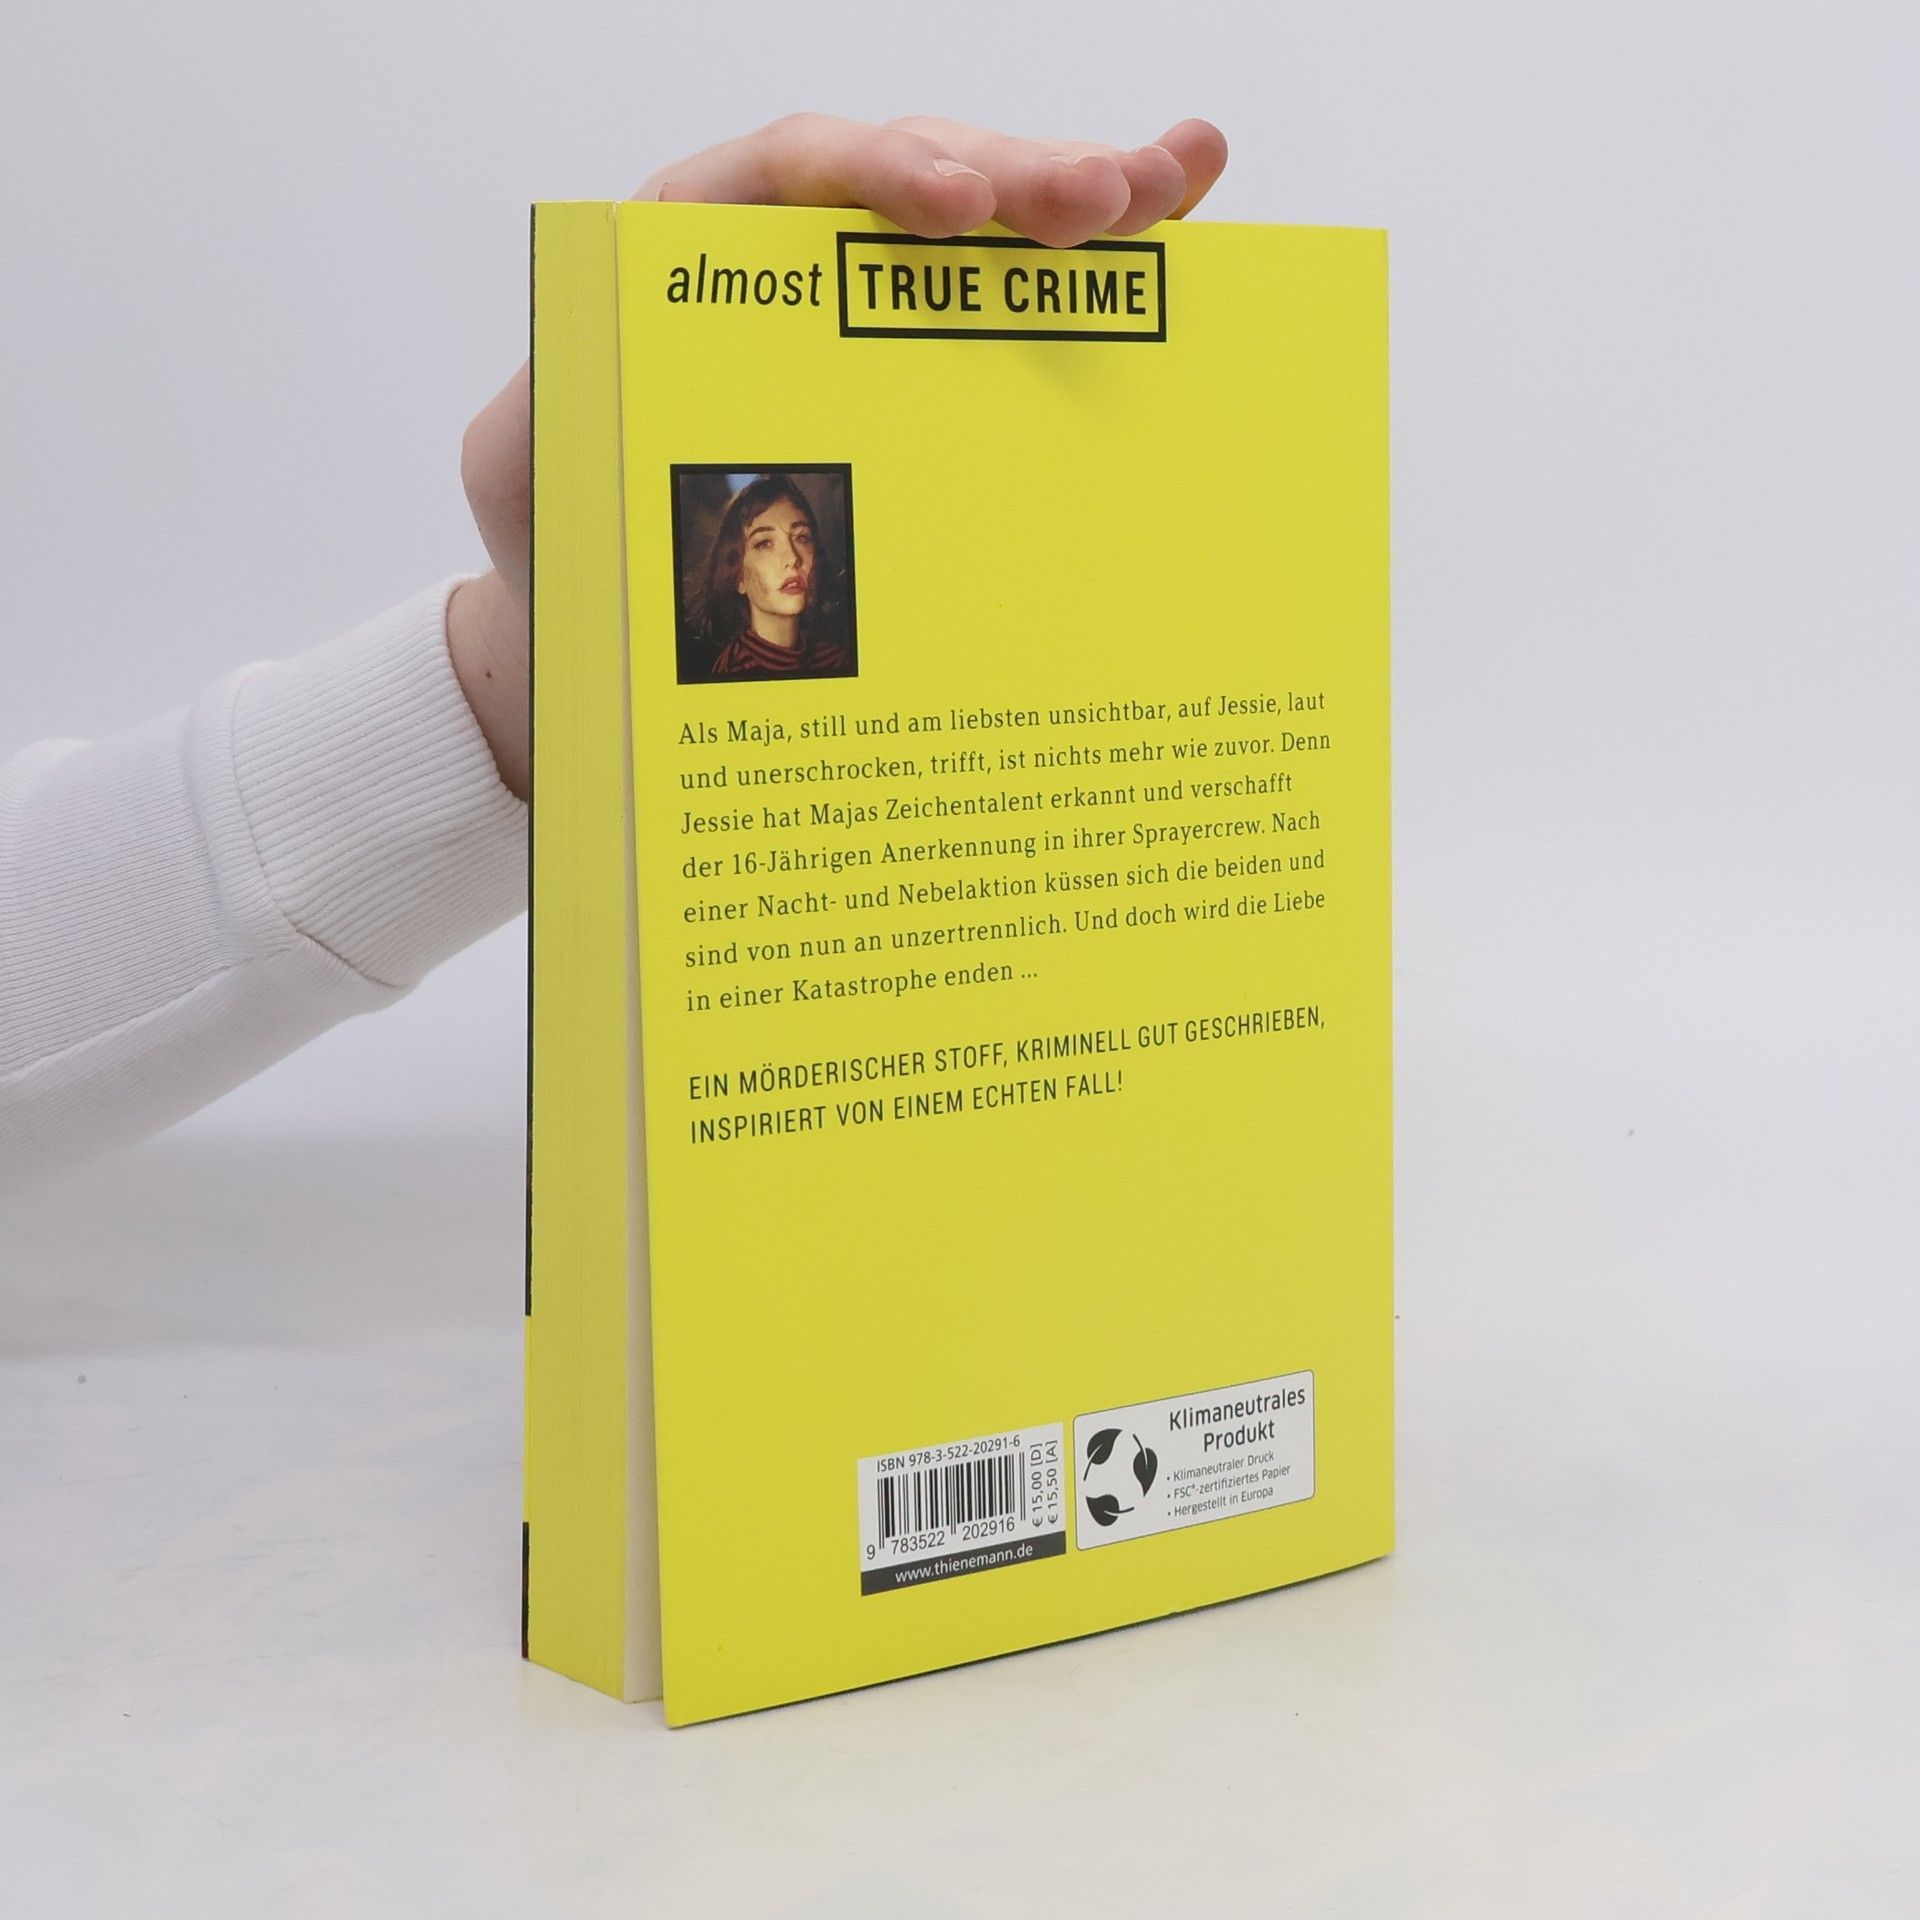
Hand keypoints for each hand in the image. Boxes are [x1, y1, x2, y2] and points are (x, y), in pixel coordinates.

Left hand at [448, 114, 1229, 798]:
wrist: (599, 639)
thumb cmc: (566, 557)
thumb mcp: (530, 482)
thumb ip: (542, 417)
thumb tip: (593, 399)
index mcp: (693, 266)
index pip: (792, 172)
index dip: (880, 171)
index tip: (957, 213)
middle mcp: (790, 273)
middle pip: (912, 184)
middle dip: (1011, 179)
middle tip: (1106, 203)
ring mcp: (868, 326)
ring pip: (982, 233)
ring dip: (1079, 201)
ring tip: (1171, 184)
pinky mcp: (927, 386)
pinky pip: (1013, 309)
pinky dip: (1095, 268)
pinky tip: (1181, 210)